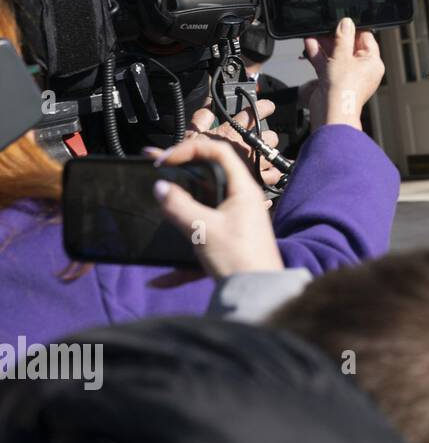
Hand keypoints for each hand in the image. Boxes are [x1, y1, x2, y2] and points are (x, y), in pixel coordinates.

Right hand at [149, 137, 284, 278]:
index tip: (167, 159)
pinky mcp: (228, 235)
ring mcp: (235, 217)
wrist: (259, 292)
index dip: (191, 149)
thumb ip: (179, 205)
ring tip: (156, 190)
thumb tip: (161, 187)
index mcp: (243, 189)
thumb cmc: (242, 260)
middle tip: (156, 166)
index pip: (219, 152)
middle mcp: (241, 199)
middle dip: (181, 169)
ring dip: (179, 198)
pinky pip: (201, 227)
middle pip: (208, 175)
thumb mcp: (204, 229)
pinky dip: (184, 237)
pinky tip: (162, 272)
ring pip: (203, 200)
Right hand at [187, 98, 281, 186]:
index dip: (263, 107)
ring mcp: (255, 165)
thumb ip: (201, 119)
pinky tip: (269, 172)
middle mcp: (247, 148)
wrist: (198, 196)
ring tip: (262, 156)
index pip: (254, 114)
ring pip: (274, 154)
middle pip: (270, 136)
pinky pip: (273, 175)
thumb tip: (208, 105)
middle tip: (259, 138)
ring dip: (269, 154)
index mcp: (233, 135)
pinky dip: (272, 173)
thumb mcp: (191, 137)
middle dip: (265, 136)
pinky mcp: (258, 182)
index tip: (268, 106)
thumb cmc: (191, 165)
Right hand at [302, 17, 384, 129]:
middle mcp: (362, 71)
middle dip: (335, 38)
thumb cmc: (344, 89)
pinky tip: (310, 44)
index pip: (367, 40)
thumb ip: (343, 37)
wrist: (330, 111)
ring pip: (336, 56)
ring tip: (314, 34)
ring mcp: (348, 77)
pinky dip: (319, 56)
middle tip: (325, 28)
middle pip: (350, 47)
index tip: (342, 23)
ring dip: (324, 46)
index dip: (354, 30)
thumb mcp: (343, 55)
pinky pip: (327, 65)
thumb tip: (346, 23)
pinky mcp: (335, 82)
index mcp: (373, 63)